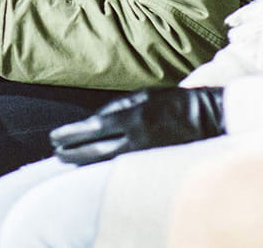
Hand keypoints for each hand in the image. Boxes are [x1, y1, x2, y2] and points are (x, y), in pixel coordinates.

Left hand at [50, 86, 225, 164]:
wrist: (207, 120)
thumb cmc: (175, 102)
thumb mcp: (146, 94)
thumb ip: (118, 106)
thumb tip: (93, 119)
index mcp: (134, 117)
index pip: (93, 129)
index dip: (71, 134)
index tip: (56, 136)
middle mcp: (136, 138)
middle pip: (94, 150)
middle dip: (71, 152)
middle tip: (55, 151)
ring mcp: (143, 154)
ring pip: (104, 163)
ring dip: (82, 161)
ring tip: (66, 159)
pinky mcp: (150, 165)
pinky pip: (118, 168)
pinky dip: (100, 167)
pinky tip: (90, 166)